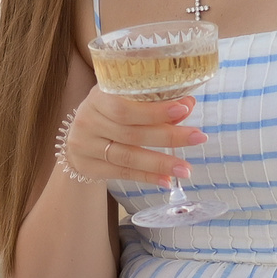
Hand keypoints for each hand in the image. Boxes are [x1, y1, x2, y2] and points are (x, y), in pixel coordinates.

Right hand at [60, 91, 205, 186]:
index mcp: (98, 96)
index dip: (155, 110)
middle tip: (198, 137)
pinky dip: (146, 177)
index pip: (125, 106)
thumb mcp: (124, 99)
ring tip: (186, 169)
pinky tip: (166, 180)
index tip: (184, 110)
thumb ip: (152, 101)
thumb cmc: (108, 112)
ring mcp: (85, 145)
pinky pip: (122, 173)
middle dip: (168, 136)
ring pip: (127, 156)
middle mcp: (88, 120)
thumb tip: (187, 103)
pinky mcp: (88, 166)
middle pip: (131, 133)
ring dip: (160, 163)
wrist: (78, 135)